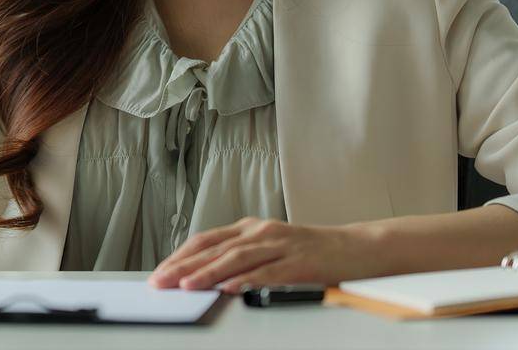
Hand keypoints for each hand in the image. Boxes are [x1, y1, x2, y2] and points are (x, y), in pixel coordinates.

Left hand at [147, 217, 381, 292]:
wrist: (356, 248)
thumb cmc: (310, 252)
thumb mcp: (270, 247)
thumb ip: (241, 257)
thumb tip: (204, 276)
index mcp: (251, 228)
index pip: (207, 240)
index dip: (181, 255)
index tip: (161, 272)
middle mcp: (262, 232)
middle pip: (216, 248)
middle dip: (185, 266)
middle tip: (162, 281)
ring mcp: (281, 245)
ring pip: (238, 258)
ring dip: (209, 272)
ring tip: (187, 285)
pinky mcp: (299, 262)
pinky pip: (269, 272)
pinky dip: (247, 280)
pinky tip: (230, 289)